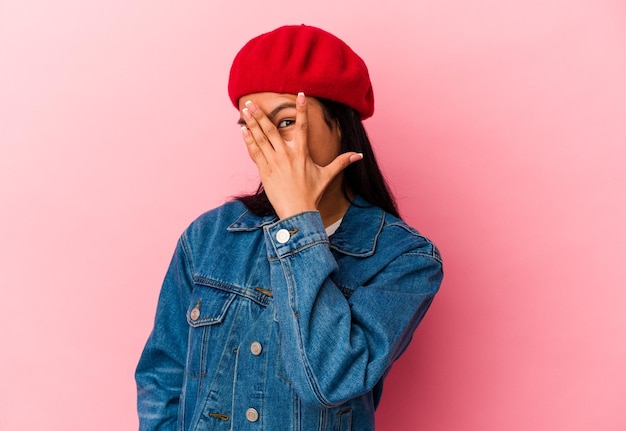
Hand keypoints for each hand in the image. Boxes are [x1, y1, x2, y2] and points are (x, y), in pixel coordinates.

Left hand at [240, 92, 362, 219]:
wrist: (298, 212)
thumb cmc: (312, 194)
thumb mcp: (327, 175)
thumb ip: (342, 162)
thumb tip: (358, 155)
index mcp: (302, 153)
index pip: (303, 126)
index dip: (302, 110)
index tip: (300, 95)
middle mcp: (287, 154)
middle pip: (272, 129)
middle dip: (261, 114)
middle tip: (252, 102)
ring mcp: (274, 162)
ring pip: (261, 138)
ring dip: (252, 123)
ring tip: (245, 110)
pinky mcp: (265, 171)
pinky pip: (255, 152)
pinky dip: (249, 140)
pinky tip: (243, 130)